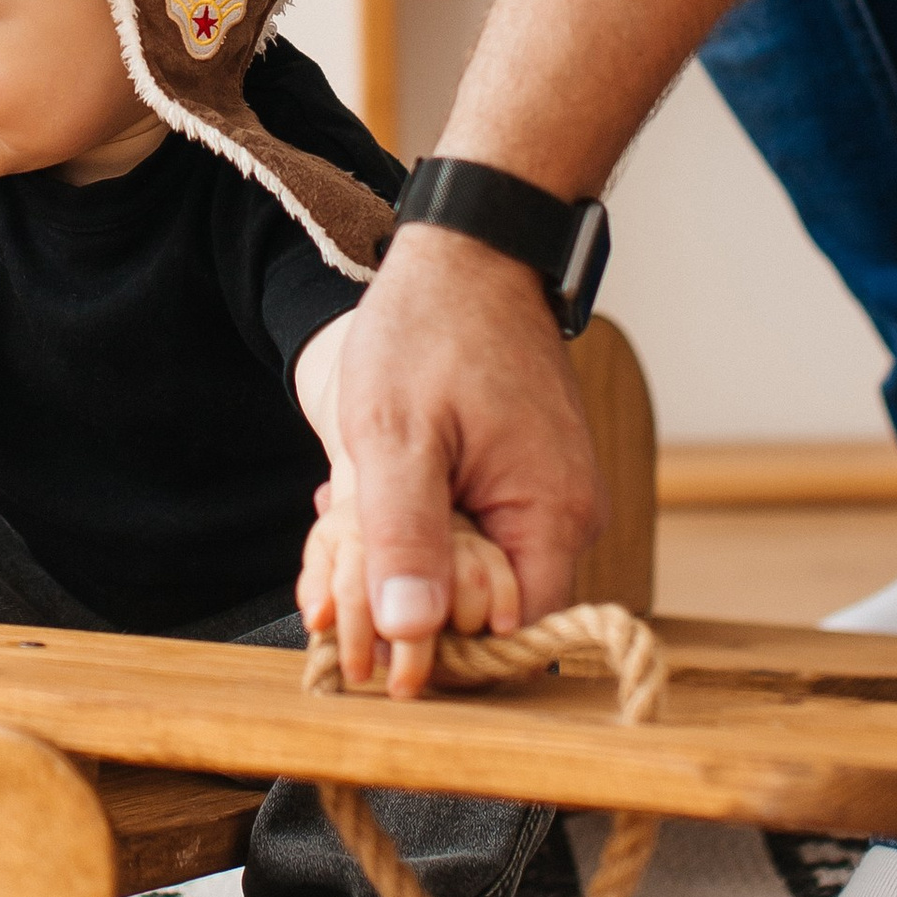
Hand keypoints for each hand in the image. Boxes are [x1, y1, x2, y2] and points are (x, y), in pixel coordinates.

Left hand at [327, 229, 601, 696]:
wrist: (471, 249)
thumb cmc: (430, 329)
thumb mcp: (396, 436)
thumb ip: (404, 536)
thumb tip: (410, 634)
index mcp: (552, 518)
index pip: (505, 637)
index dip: (432, 648)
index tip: (358, 632)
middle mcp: (566, 516)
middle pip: (485, 608)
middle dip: (403, 598)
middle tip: (330, 569)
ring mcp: (549, 492)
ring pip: (471, 566)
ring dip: (402, 556)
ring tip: (340, 519)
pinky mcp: (526, 472)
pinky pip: (474, 527)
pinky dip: (418, 521)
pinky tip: (366, 496)